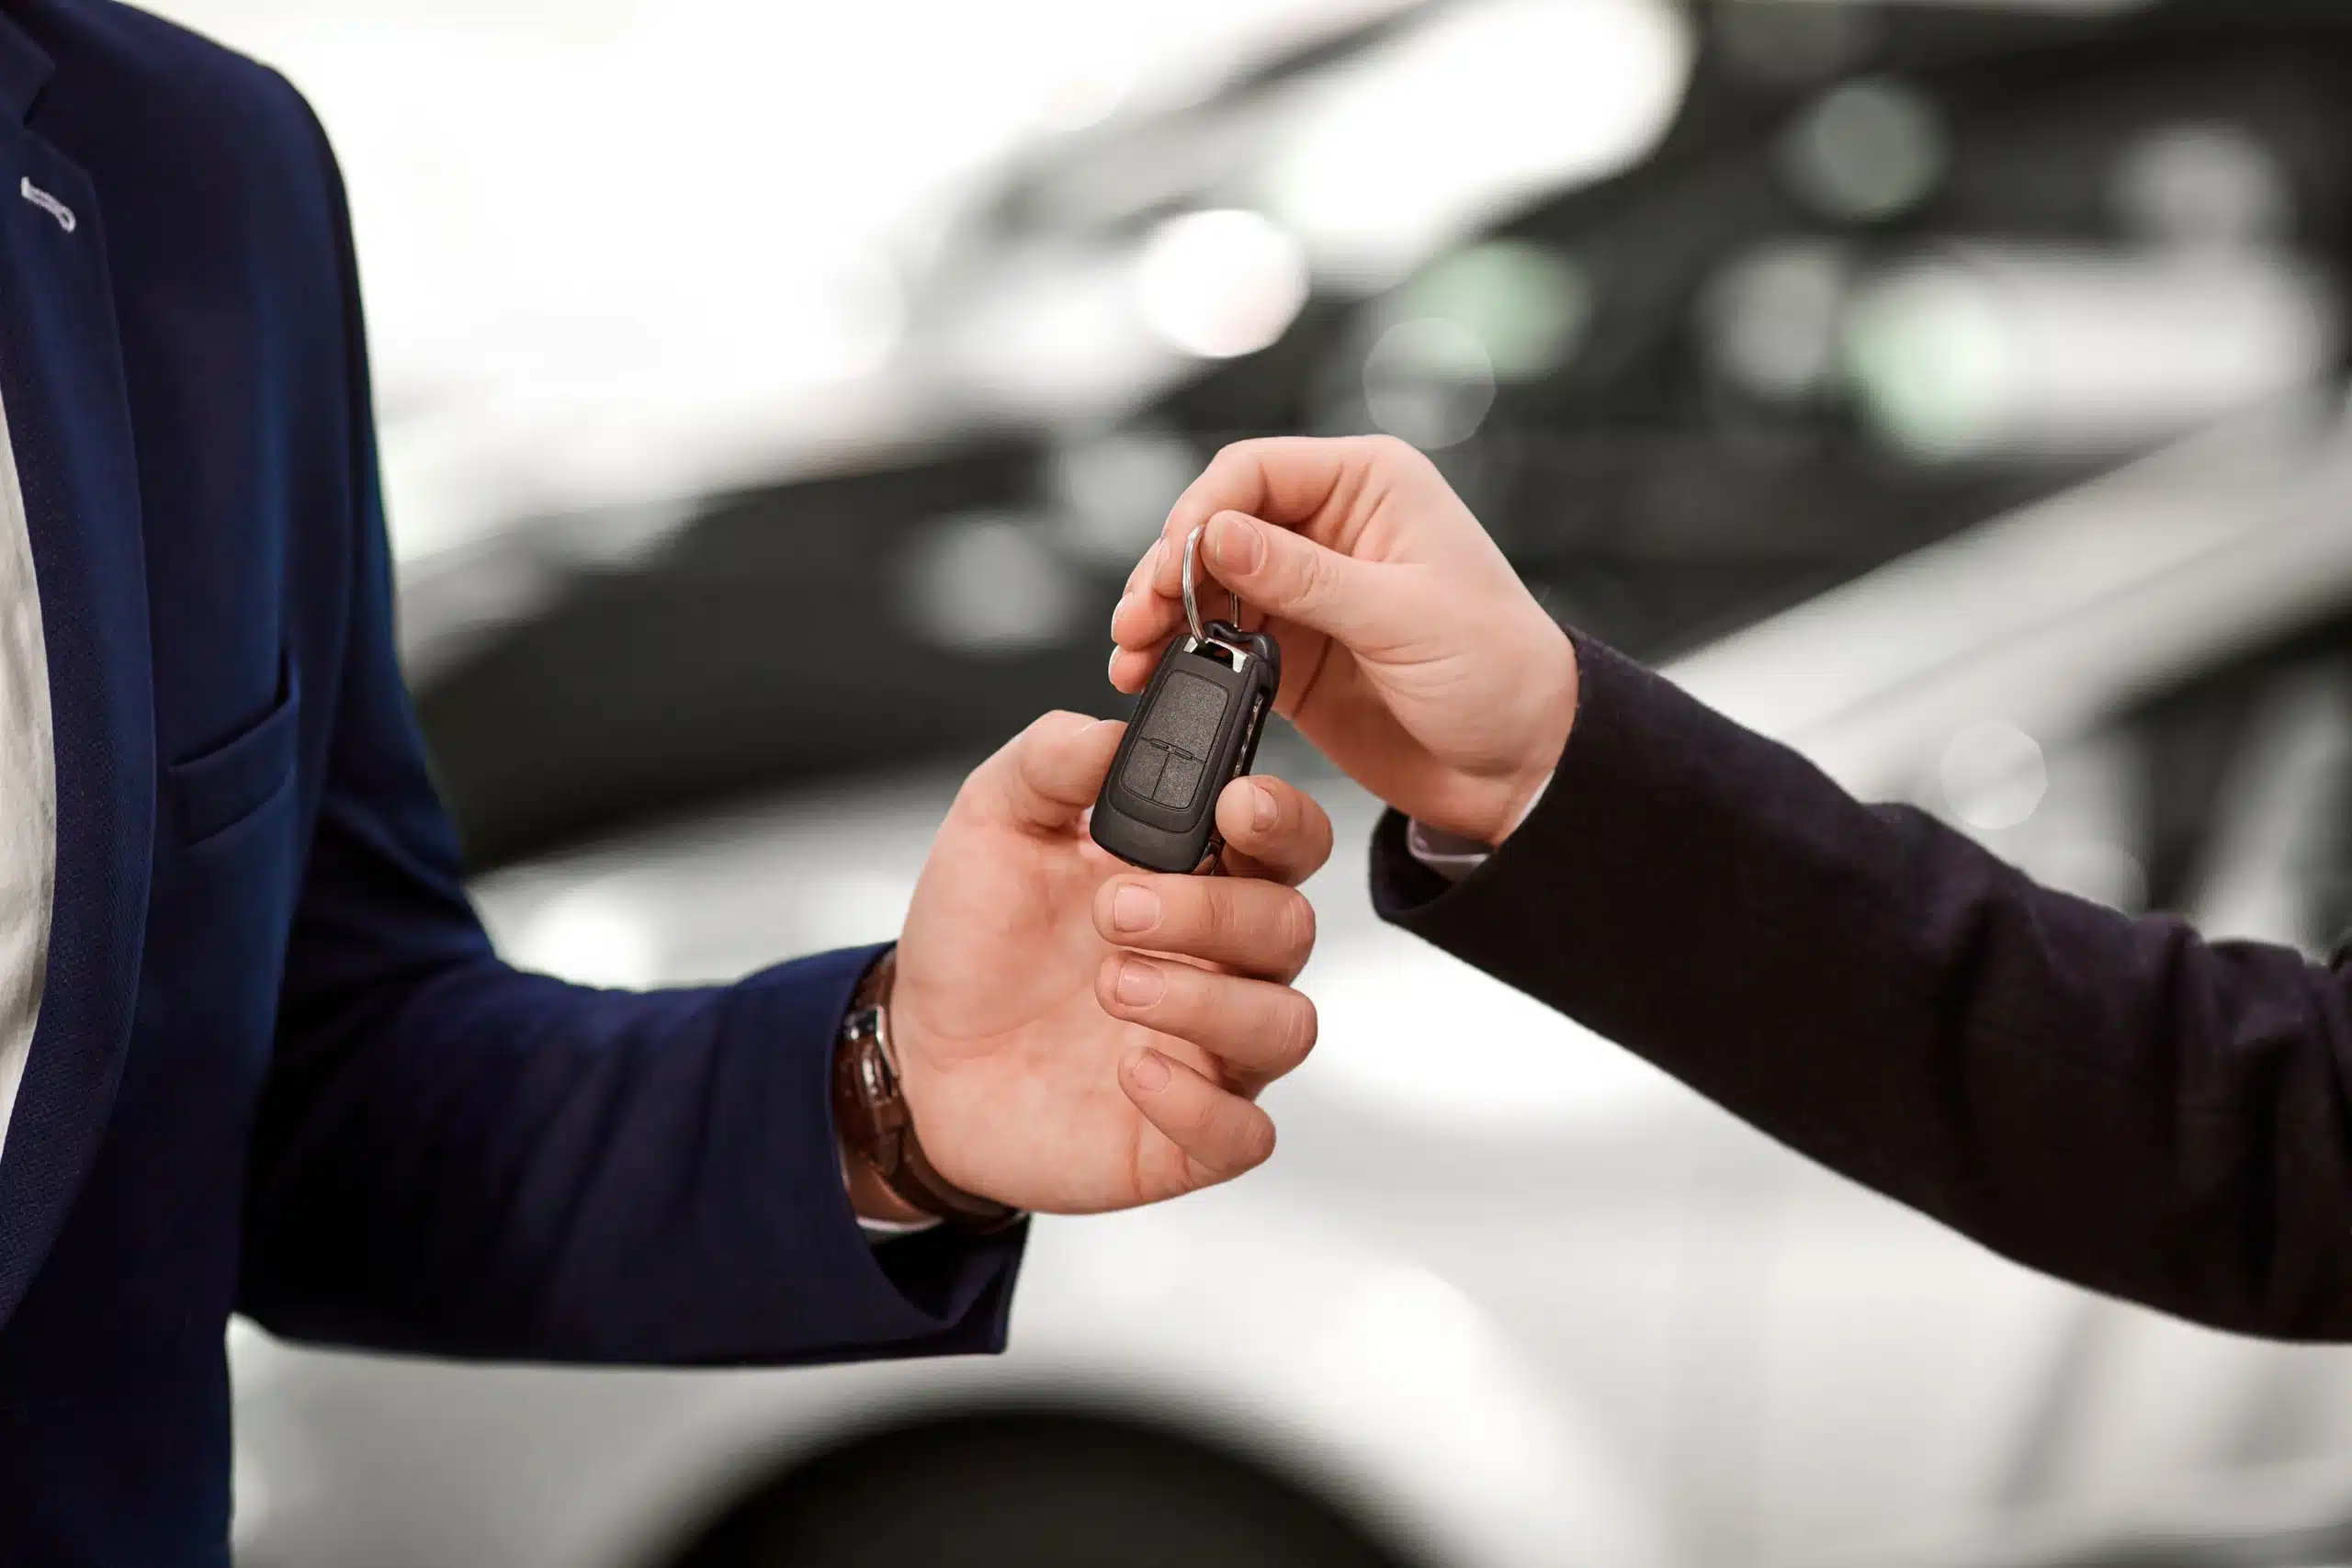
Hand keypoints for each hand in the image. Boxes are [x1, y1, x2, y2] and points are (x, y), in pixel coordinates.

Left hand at [869, 712, 1331, 1218]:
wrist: (918, 1055)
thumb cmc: (976, 939)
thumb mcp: (992, 824)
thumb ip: (1050, 762)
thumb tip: (1111, 730)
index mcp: (1196, 876)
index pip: (1287, 840)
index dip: (1282, 821)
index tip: (1234, 806)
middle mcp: (1220, 961)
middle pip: (1291, 928)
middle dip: (1213, 911)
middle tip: (1115, 909)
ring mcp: (1211, 1052)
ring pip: (1286, 1027)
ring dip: (1207, 1000)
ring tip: (1114, 985)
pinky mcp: (1186, 1137)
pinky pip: (1244, 1134)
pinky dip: (1197, 1104)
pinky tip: (1132, 1068)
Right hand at [1110, 436, 1575, 848]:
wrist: (1525, 767)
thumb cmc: (1501, 674)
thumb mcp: (1403, 618)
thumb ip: (1305, 578)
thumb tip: (1216, 537)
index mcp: (1372, 485)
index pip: (1255, 471)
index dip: (1201, 513)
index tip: (1173, 567)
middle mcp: (1333, 527)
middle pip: (1218, 525)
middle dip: (1169, 569)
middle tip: (1139, 619)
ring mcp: (1308, 592)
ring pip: (1208, 585)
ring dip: (1164, 616)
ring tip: (1132, 654)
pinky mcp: (1293, 652)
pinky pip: (1220, 642)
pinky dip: (1183, 657)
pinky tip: (1154, 676)